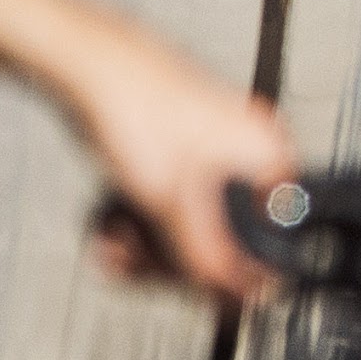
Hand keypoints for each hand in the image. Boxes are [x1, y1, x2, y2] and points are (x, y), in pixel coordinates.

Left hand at [64, 29, 301, 297]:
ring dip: (150, 243)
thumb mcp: (172, 203)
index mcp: (268, 153)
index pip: (272, 235)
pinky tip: (109, 229)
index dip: (232, 269)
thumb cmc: (137, 109)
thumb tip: (242, 297)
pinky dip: (142, 218)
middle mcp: (249, 147)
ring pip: (192, 219)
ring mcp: (215, 145)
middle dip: (174, 257)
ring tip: (114, 246)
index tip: (193, 285)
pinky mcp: (182, 145)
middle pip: (226, 233)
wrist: (88, 62)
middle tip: (138, 264)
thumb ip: (208, 257)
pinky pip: (171, 199)